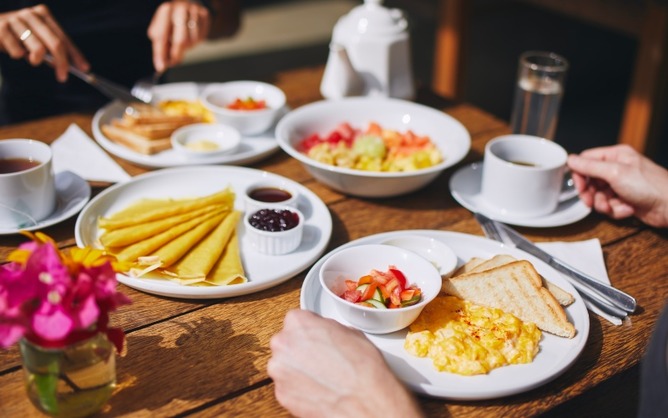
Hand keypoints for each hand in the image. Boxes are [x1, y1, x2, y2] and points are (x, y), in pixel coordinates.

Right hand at [0, 5, 88, 81]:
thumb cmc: (15, 35)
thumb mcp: (35, 38)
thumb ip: (50, 49)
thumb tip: (67, 66)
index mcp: (43, 15)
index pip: (64, 38)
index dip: (75, 55)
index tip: (84, 69)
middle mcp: (31, 15)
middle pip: (56, 43)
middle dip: (62, 63)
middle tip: (63, 77)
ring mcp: (16, 20)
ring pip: (38, 48)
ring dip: (37, 60)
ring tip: (32, 59)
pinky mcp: (2, 28)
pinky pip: (18, 51)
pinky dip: (19, 55)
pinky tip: (14, 51)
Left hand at [147, 1, 210, 72]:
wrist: (188, 3)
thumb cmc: (172, 20)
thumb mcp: (161, 29)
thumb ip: (160, 45)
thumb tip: (161, 64)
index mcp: (166, 11)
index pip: (162, 36)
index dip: (161, 53)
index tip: (161, 67)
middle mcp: (180, 9)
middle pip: (180, 40)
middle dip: (176, 54)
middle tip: (174, 62)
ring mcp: (194, 12)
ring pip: (192, 40)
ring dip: (187, 47)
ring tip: (183, 42)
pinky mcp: (205, 15)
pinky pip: (201, 37)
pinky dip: (195, 41)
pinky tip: (191, 36)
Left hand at [267, 309, 422, 417]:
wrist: (366, 400)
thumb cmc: (362, 367)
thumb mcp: (350, 331)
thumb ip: (328, 328)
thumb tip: (325, 333)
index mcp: (298, 322)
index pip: (298, 320)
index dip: (312, 330)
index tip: (319, 338)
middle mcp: (283, 344)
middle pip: (288, 342)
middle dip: (302, 349)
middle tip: (323, 357)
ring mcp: (279, 371)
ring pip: (286, 365)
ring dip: (300, 369)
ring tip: (323, 376)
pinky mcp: (281, 394)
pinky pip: (288, 386)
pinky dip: (300, 387)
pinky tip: (319, 389)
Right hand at [567, 144, 667, 227]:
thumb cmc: (650, 186)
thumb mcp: (615, 173)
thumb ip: (590, 166)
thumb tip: (571, 160)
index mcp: (616, 156)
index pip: (586, 161)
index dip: (580, 175)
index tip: (580, 187)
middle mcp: (617, 169)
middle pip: (590, 181)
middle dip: (591, 194)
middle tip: (591, 201)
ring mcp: (621, 185)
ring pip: (598, 196)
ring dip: (604, 204)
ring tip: (614, 206)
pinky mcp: (625, 200)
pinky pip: (609, 206)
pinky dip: (616, 210)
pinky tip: (628, 209)